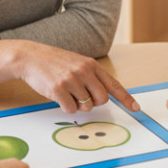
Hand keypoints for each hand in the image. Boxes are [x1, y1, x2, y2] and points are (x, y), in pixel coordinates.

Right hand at [16, 42, 138, 113]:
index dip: (126, 99)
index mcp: (91, 65)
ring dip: (77, 104)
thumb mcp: (77, 64)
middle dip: (94, 103)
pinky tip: (58, 95)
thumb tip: (103, 97)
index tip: (136, 109)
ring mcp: (72, 80)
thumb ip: (92, 77)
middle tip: (81, 96)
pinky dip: (66, 107)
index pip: (114, 85)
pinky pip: (71, 109)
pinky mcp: (59, 89)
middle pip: (102, 99)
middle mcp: (84, 72)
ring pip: (86, 106)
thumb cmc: (55, 63)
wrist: (31, 57)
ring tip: (67, 92)